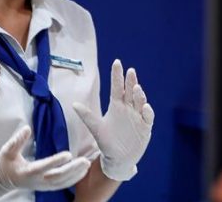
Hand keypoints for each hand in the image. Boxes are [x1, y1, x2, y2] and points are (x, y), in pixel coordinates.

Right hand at [0, 126, 90, 197]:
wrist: (0, 181)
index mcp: (26, 172)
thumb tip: (27, 128)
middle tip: (85, 161)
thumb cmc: (3, 164)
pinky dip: (73, 179)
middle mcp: (36, 181)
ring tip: (87, 164)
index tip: (68, 154)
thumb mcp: (6, 151)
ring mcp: (42, 186)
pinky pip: (62, 185)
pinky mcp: (46, 187)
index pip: (43, 167)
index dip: (55, 161)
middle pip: (57, 178)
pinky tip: (83, 171)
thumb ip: (16, 141)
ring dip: (76, 175)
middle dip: (72, 170)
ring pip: (62, 183)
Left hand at [73, 59, 154, 180]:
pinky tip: (145, 107)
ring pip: (140, 101)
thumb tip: (73, 104)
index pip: (117, 87)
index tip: (117, 62)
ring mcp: (138, 116)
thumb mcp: (96, 129)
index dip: (117, 75)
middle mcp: (128, 108)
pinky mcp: (145, 126)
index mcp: (116, 106)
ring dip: (139, 94)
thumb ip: (87, 116)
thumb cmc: (107, 142)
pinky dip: (147, 111)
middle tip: (130, 71)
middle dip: (130, 81)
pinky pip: (148, 117)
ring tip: (136, 88)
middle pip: (130, 91)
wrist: (119, 159)